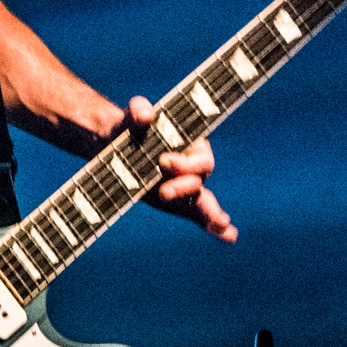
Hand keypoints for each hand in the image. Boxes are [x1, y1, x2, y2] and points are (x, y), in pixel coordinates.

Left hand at [124, 96, 236, 241]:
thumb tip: (146, 114)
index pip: (199, 156)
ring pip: (204, 201)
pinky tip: (230, 236)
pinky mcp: (178, 203)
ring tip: (217, 223)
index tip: (163, 161)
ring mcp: (187, 187)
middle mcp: (194, 166)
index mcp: (192, 143)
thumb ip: (138, 109)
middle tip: (162, 191)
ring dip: (209, 213)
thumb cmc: (130, 127)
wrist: (115, 144)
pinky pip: (200, 216)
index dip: (186, 163)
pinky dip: (215, 227)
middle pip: (199, 179)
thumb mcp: (131, 116)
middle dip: (183, 186)